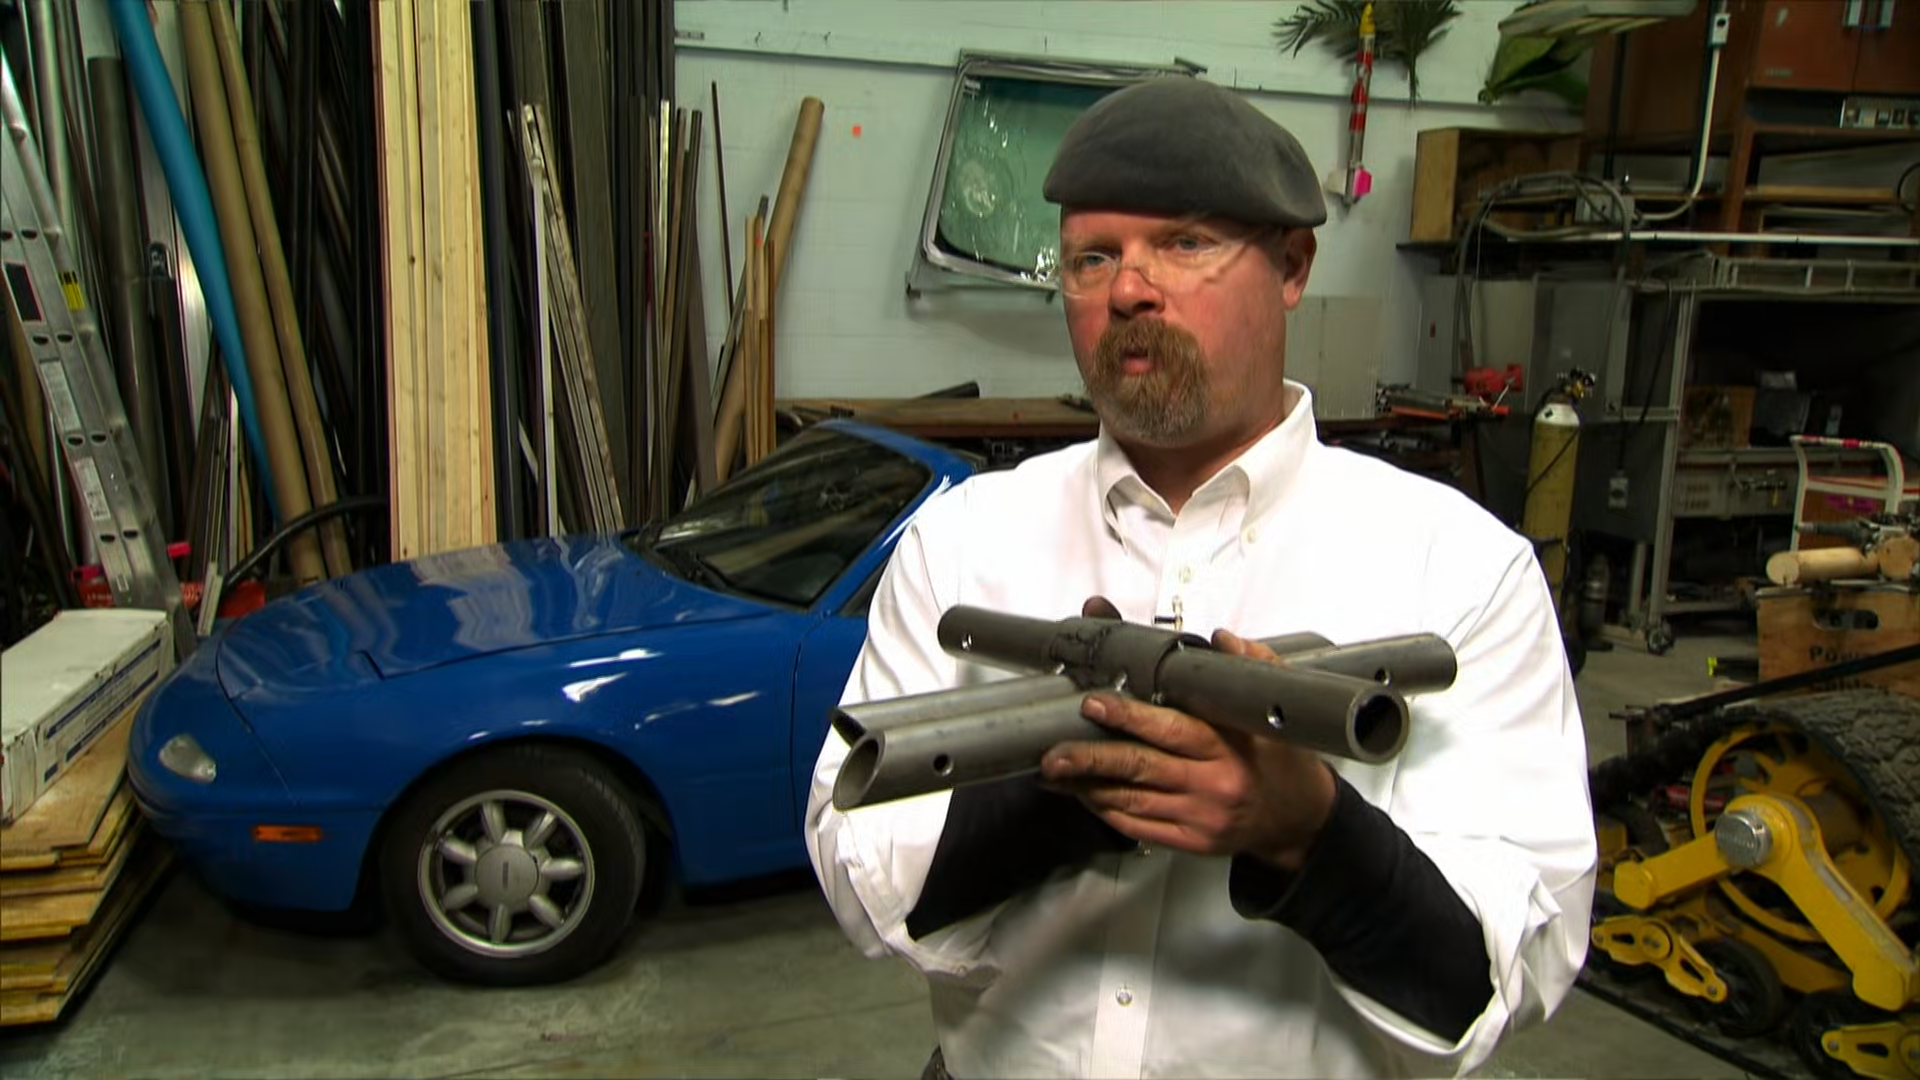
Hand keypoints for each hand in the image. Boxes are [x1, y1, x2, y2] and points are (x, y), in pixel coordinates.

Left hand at [1038, 628, 1337, 869]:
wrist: (1301, 819)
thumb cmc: (1280, 759)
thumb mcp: (1274, 710)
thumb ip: (1251, 666)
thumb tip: (1221, 639)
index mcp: (1230, 746)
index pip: (1172, 729)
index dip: (1129, 717)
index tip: (1094, 703)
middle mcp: (1213, 783)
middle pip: (1142, 768)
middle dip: (1092, 759)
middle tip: (1054, 753)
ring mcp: (1201, 817)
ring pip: (1132, 800)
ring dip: (1088, 787)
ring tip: (1053, 773)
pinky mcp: (1192, 842)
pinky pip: (1140, 827)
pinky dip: (1107, 811)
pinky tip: (1084, 796)